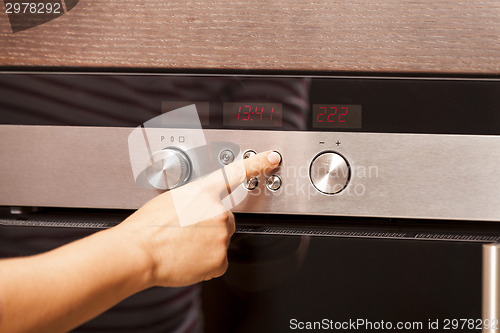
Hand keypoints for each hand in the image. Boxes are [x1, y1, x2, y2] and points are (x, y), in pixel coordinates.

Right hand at [116, 150, 280, 286]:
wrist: (138, 252)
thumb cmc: (147, 227)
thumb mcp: (170, 199)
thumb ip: (194, 200)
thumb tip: (199, 209)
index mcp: (204, 191)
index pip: (236, 173)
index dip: (257, 163)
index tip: (272, 158)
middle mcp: (218, 211)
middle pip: (226, 219)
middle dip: (211, 226)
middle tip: (186, 232)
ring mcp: (221, 236)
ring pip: (221, 240)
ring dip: (207, 244)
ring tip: (183, 245)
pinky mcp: (220, 259)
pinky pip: (218, 261)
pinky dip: (206, 263)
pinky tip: (188, 258)